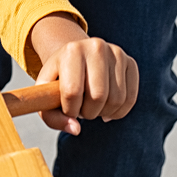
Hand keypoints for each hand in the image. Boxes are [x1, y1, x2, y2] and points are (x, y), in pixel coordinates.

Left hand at [30, 13, 138, 133]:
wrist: (75, 59)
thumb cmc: (60, 80)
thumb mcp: (46, 94)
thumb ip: (53, 117)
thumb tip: (76, 129)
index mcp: (71, 50)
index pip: (73, 91)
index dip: (70, 110)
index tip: (68, 108)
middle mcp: (95, 47)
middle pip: (98, 96)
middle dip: (88, 112)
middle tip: (81, 108)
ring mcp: (115, 53)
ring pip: (116, 100)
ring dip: (103, 112)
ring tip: (92, 105)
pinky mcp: (130, 62)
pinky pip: (130, 98)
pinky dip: (118, 112)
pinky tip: (106, 108)